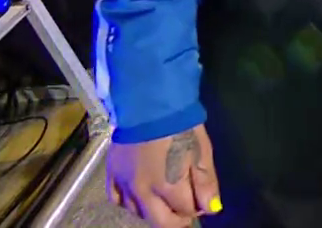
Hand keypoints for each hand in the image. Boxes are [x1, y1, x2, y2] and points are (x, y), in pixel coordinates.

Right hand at [105, 125, 220, 227]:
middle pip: (160, 221)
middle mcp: (143, 192)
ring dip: (153, 211)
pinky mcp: (112, 174)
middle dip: (176, 218)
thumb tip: (210, 208)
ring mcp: (124, 184)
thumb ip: (206, 183)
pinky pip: (117, 200)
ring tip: (163, 198)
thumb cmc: (180, 126)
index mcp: (168, 186)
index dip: (196, 207)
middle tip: (183, 205)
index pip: (185, 212)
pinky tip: (139, 195)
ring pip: (138, 213)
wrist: (148, 104)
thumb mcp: (201, 152)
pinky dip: (129, 202)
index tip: (200, 197)